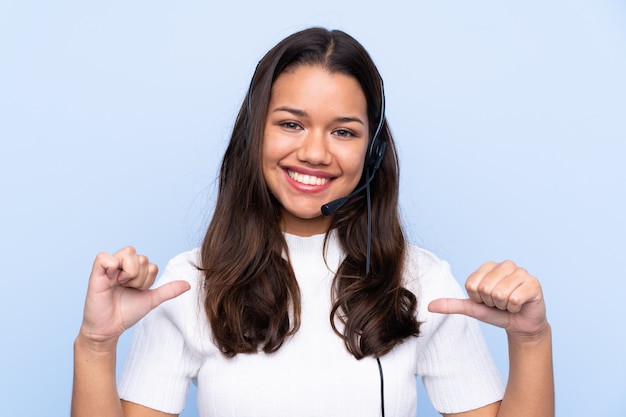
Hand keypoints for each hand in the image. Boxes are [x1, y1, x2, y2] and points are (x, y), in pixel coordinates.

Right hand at [78, 246, 189, 347]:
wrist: (109, 329)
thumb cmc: (126, 313)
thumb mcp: (151, 300)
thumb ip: (168, 290)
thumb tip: (188, 285)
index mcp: (134, 270)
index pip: (151, 264)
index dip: (147, 280)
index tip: (137, 291)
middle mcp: (122, 265)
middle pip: (142, 257)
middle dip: (140, 278)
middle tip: (128, 289)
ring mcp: (110, 267)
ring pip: (128, 253)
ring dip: (129, 273)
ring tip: (119, 284)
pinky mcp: (96, 271)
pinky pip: (105, 257)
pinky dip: (112, 268)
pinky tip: (110, 281)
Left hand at [428, 260, 547, 339]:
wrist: (520, 325)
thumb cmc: (497, 312)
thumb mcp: (473, 308)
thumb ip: (452, 305)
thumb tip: (429, 306)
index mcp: (488, 266)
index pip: (471, 285)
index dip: (478, 299)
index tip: (487, 301)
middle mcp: (505, 265)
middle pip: (485, 289)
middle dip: (491, 303)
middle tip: (500, 303)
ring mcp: (521, 272)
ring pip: (500, 294)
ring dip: (503, 306)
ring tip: (509, 304)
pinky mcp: (533, 283)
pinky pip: (515, 298)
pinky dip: (514, 308)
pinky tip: (519, 305)